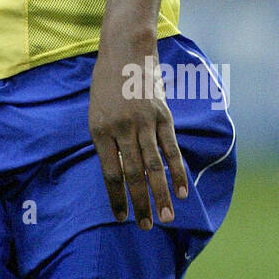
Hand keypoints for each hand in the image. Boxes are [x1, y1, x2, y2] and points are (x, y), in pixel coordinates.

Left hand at [88, 46, 187, 228]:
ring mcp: (144, 123)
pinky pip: (171, 149)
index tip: (122, 218)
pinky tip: (182, 191)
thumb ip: (106, 143)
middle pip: (132, 175)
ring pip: (154, 166)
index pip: (110, 174)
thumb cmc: (106, 85)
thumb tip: (118, 174)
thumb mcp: (96, 113)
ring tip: (166, 218)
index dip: (117, 198)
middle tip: (146, 227)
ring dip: (161, 195)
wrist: (125, 52)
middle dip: (140, 203)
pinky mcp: (163, 116)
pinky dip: (177, 171)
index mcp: (100, 131)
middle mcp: (121, 129)